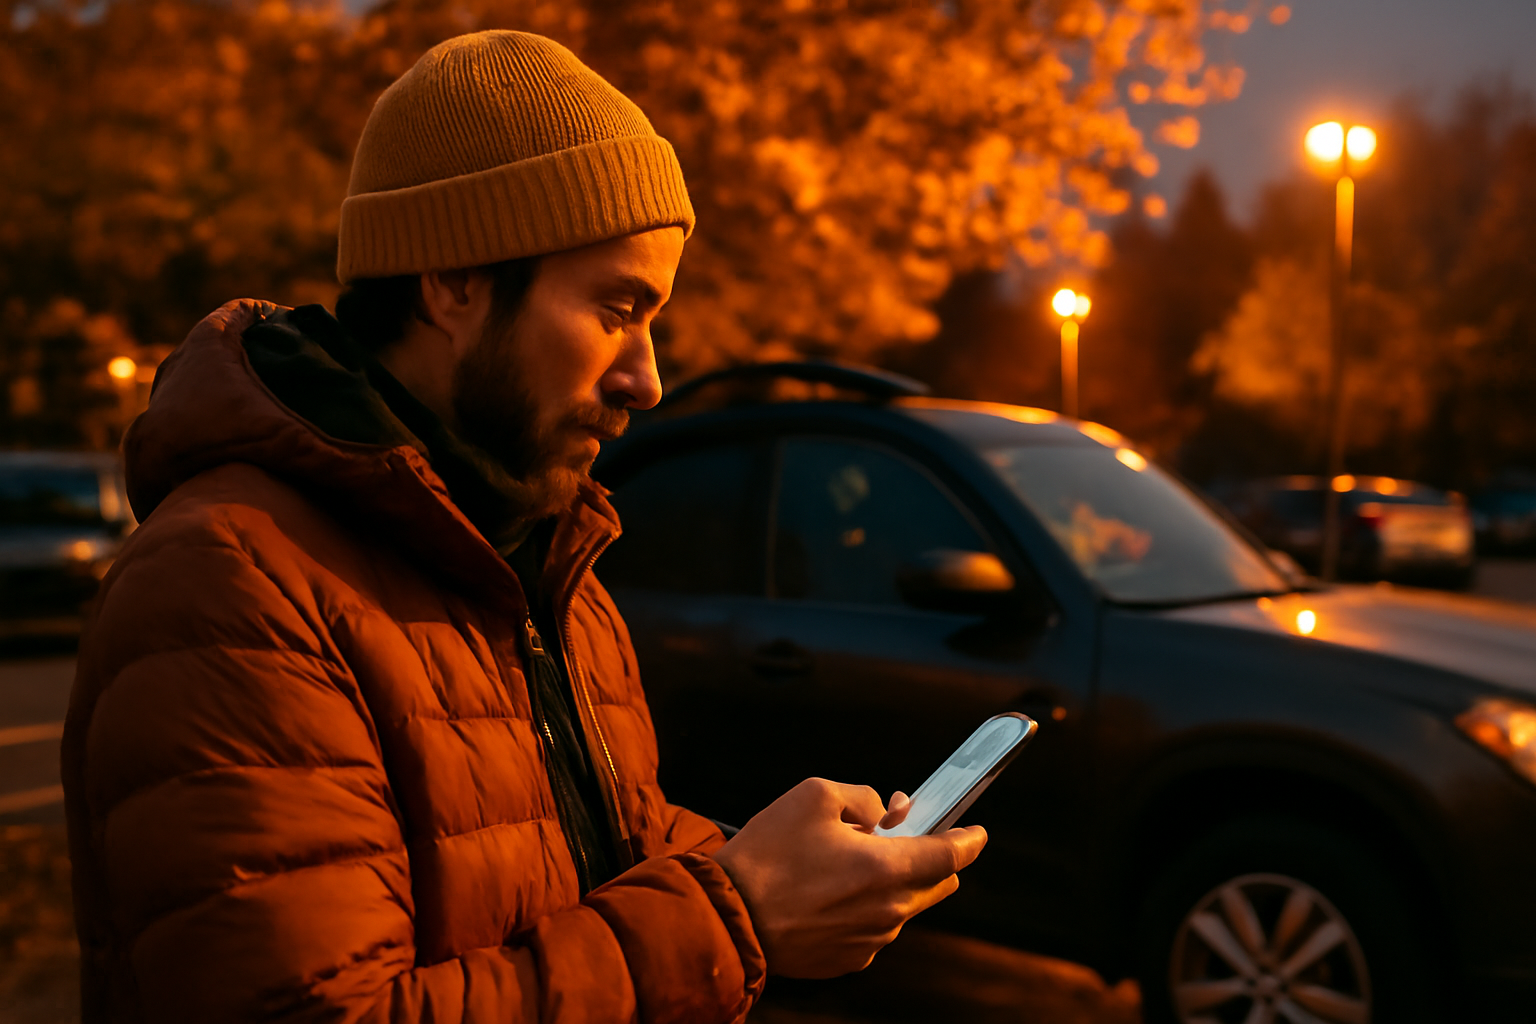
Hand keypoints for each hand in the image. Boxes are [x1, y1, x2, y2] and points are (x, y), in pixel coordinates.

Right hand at [711, 778, 986, 978]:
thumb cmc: (767, 855)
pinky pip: (874, 927)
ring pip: (903, 905)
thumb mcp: (814, 796)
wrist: (727, 916)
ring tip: (842, 862)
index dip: (970, 839)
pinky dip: (864, 907)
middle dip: (928, 857)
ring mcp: (870, 942)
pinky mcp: (849, 960)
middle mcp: (888, 913)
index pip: (952, 856)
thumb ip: (864, 797)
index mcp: (886, 870)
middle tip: (893, 834)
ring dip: (890, 881)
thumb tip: (888, 813)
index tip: (976, 831)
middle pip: (936, 883)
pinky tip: (826, 892)